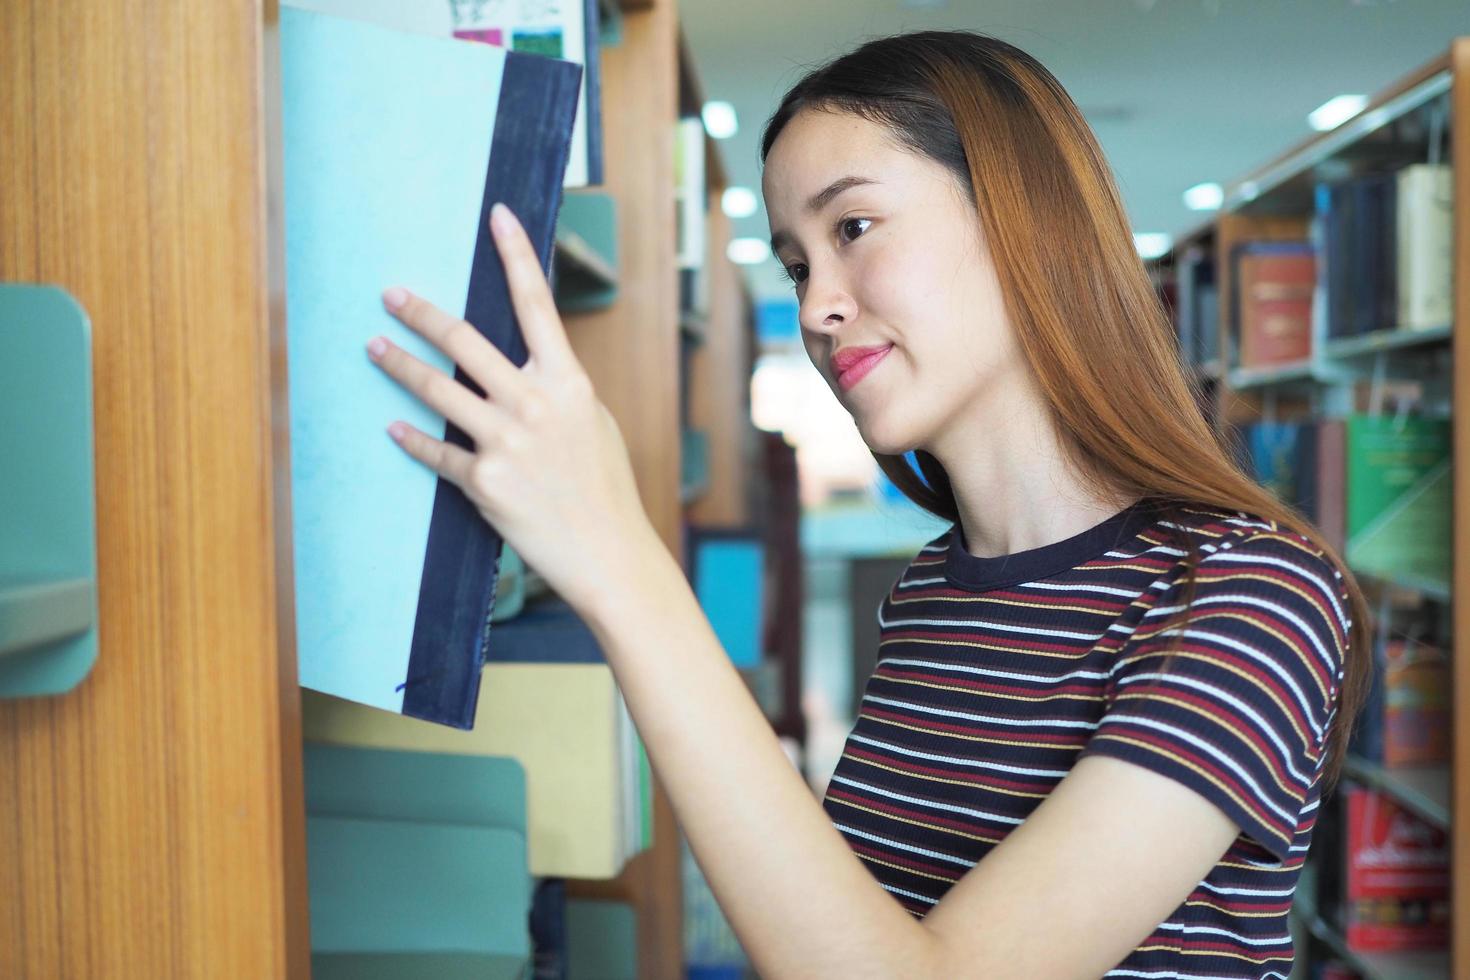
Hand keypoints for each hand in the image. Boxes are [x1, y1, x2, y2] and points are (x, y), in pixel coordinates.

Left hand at [366, 202, 655, 619]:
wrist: (607, 551)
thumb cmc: (604, 487)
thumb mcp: (593, 423)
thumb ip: (558, 390)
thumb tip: (525, 367)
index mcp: (568, 381)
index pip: (536, 304)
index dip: (516, 255)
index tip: (496, 215)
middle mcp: (534, 403)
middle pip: (465, 341)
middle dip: (422, 313)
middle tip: (392, 294)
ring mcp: (506, 441)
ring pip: (437, 390)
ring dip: (398, 365)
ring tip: (372, 347)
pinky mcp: (483, 480)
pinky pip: (436, 452)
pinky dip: (412, 440)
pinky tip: (393, 429)